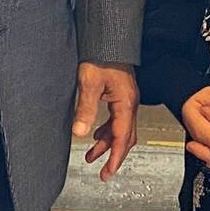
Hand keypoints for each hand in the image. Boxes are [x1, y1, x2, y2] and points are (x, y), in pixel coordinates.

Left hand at [75, 62, 139, 179]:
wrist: (108, 38)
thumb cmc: (101, 55)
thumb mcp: (89, 83)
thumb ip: (85, 109)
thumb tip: (80, 133)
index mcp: (125, 103)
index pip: (122, 138)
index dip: (115, 157)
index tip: (108, 172)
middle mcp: (130, 103)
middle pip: (125, 137)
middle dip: (113, 156)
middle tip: (103, 172)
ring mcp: (127, 99)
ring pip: (120, 129)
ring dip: (107, 143)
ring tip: (92, 156)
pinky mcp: (121, 94)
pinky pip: (117, 119)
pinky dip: (108, 130)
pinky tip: (96, 134)